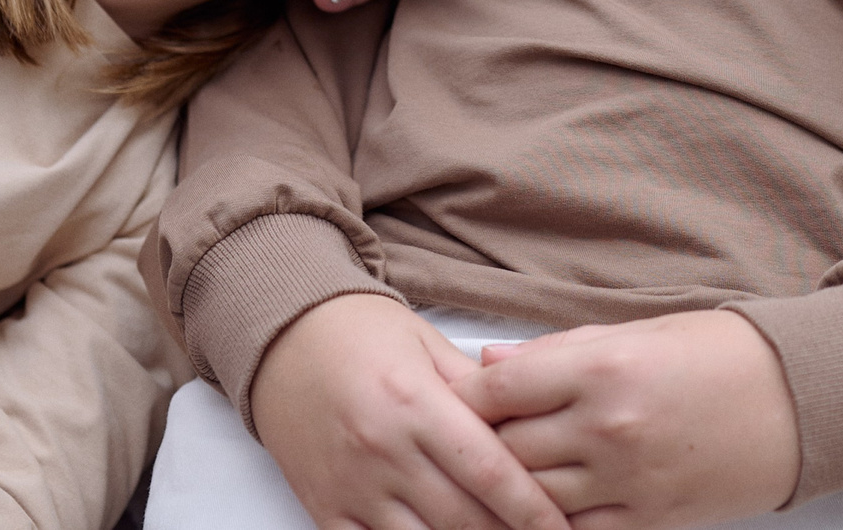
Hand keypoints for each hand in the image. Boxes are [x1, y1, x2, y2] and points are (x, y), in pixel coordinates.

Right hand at [251, 293, 564, 529]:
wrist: (281, 336)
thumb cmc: (360, 332)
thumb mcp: (428, 343)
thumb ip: (479, 388)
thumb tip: (532, 419)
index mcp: (416, 403)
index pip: (490, 471)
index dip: (532, 510)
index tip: (561, 529)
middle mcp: (384, 449)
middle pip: (463, 518)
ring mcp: (351, 485)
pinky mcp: (323, 507)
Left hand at [457, 311, 799, 529]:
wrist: (797, 401)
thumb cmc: (717, 354)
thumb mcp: (638, 330)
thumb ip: (556, 351)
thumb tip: (488, 360)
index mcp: (603, 365)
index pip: (498, 389)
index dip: (465, 395)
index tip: (454, 396)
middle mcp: (608, 425)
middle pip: (505, 448)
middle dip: (479, 444)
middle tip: (464, 439)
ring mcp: (626, 479)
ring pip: (531, 497)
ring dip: (511, 487)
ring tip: (496, 475)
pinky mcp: (647, 520)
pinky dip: (551, 521)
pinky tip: (540, 506)